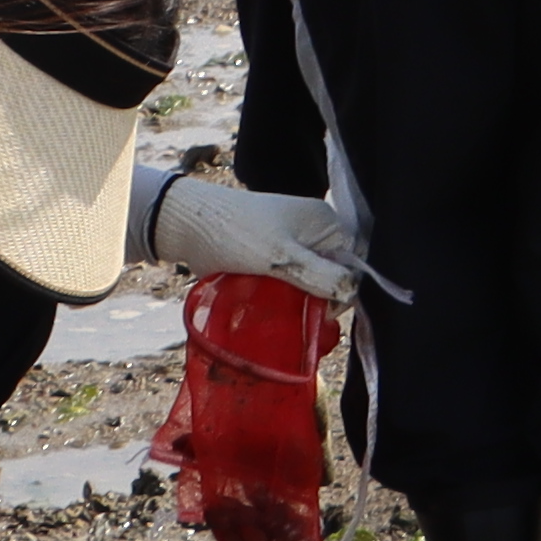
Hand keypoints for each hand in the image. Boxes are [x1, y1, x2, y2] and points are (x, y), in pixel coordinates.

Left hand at [146, 167, 361, 301]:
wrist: (185, 225)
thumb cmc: (235, 234)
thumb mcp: (281, 259)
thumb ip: (321, 276)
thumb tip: (355, 293)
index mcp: (327, 223)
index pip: (355, 265)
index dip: (344, 292)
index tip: (319, 314)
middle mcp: (315, 233)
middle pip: (334, 276)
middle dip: (319, 299)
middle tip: (296, 317)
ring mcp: (294, 245)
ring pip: (311, 284)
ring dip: (298, 302)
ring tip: (280, 314)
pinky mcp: (273, 258)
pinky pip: (291, 284)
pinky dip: (283, 298)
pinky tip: (271, 309)